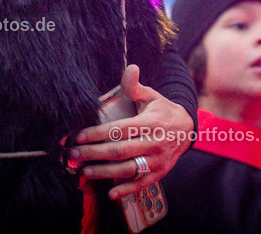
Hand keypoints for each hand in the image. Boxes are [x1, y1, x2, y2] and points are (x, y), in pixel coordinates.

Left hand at [69, 64, 193, 198]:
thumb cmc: (163, 111)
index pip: (119, 129)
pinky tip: (110, 193)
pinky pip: (141, 183)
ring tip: (84, 171)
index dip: (97, 133)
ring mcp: (157, 160)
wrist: (188, 129)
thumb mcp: (152, 96)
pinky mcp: (159, 173)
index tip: (78, 136)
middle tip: (73, 154)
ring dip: (104, 172)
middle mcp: (153, 143)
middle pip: (119, 151)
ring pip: (127, 169)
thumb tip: (129, 67)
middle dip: (93, 153)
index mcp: (149, 123)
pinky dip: (126, 190)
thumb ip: (136, 86)